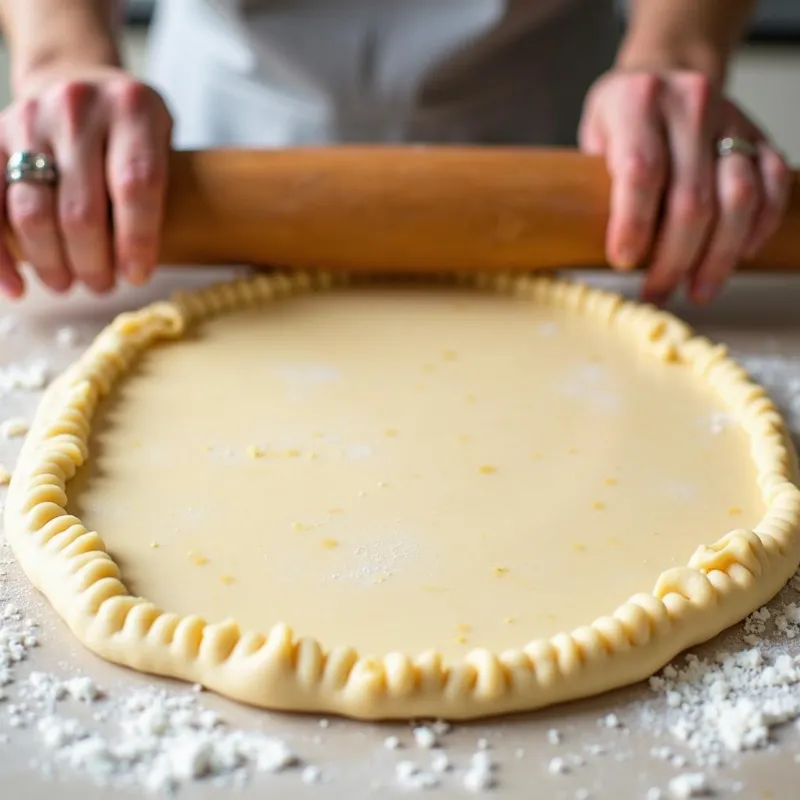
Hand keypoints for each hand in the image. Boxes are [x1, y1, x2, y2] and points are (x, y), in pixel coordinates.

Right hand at [0, 66, 172, 298]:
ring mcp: (31, 120)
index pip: (136, 186)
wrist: (74, 78)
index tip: (137, 276)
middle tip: (102, 286)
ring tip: (67, 283)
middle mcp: (79, 108)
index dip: (136, 241)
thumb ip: (155, 193)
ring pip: (33, 214)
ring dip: (51, 263)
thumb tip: (136, 268)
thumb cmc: (128, 130)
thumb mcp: (161, 143)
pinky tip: (17, 285)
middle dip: (93, 264)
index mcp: (133, 109)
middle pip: (82, 211)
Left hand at [579, 69, 790, 304]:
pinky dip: (756, 229)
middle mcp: (689, 105)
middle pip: (691, 198)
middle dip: (673, 259)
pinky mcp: (760, 136)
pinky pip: (771, 187)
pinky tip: (737, 257)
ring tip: (698, 290)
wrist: (669, 69)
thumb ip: (595, 182)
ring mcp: (731, 119)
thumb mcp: (592, 135)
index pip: (641, 171)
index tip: (623, 262)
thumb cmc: (622, 116)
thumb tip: (597, 250)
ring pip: (738, 199)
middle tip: (657, 292)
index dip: (633, 224)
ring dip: (718, 257)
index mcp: (637, 101)